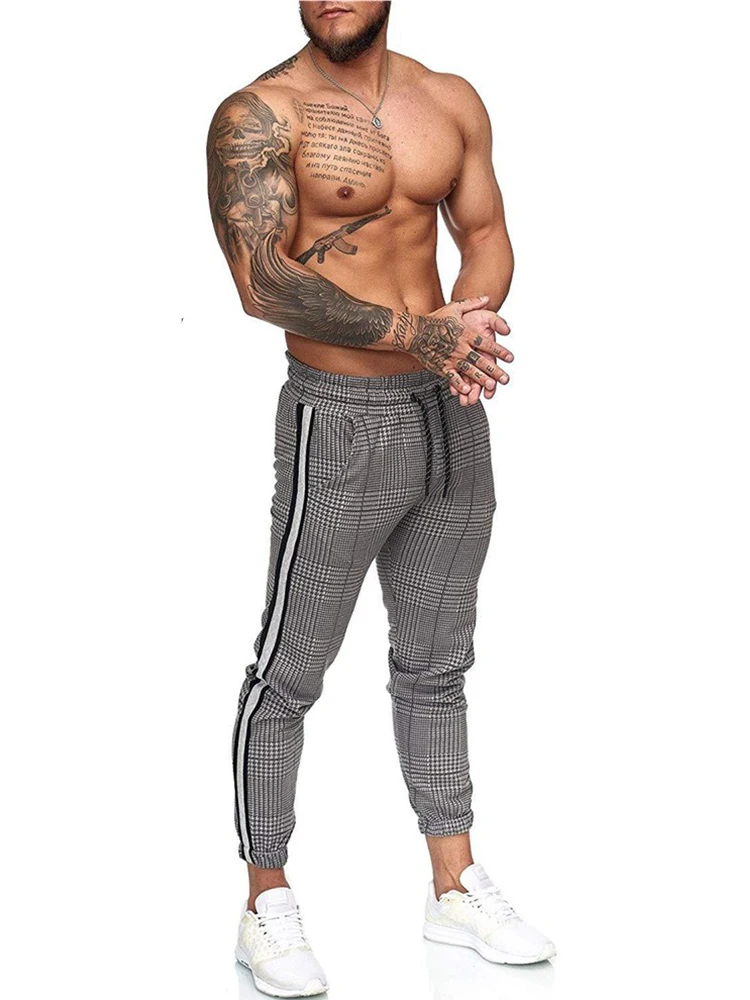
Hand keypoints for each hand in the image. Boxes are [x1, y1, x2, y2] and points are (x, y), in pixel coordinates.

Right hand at [393, 296, 511, 403]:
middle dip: (495, 371)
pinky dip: (459, 384)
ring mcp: (451, 358)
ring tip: (490, 386)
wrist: (414, 332)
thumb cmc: (434, 320)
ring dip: (481, 379)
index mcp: (466, 334)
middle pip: (481, 361)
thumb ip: (473, 303)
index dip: (500, 351)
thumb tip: (487, 298)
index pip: (486, 344)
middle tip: (505, 378)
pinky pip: (452, 377)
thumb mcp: (455, 308)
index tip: (510, 358)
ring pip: (470, 371)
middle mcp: (460, 348)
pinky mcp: (442, 367)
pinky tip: (467, 390)